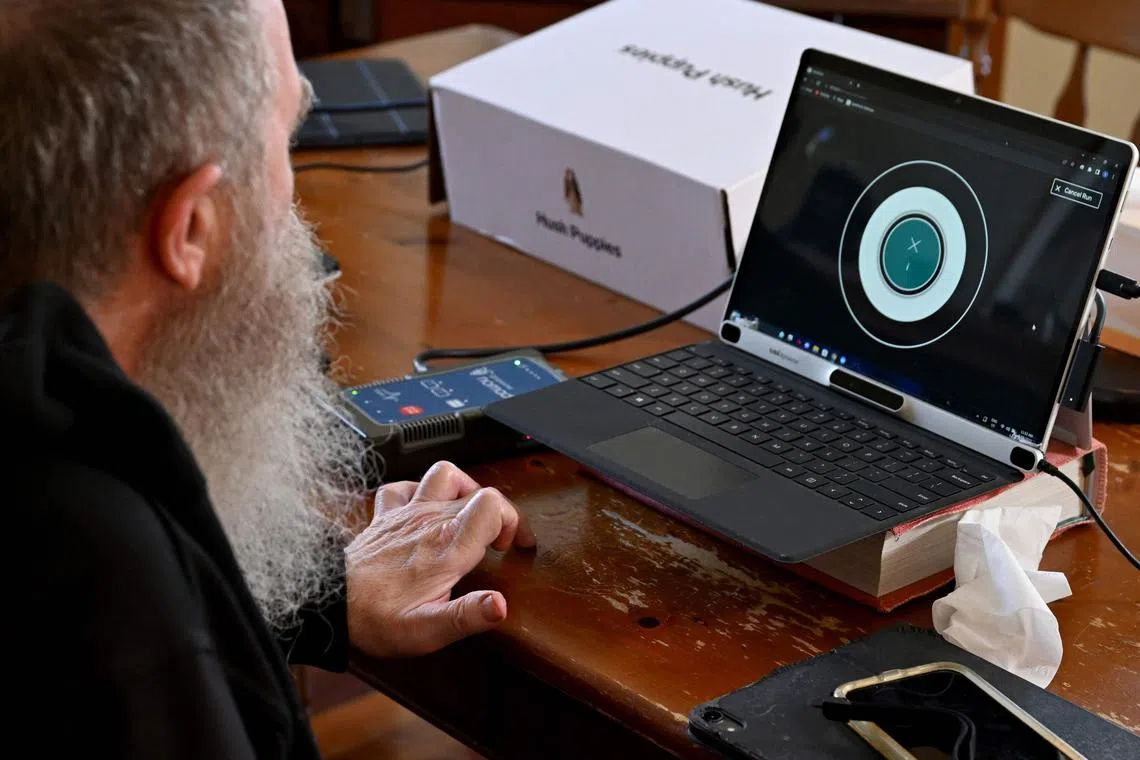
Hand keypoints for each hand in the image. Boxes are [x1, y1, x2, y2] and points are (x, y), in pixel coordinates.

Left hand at [345, 461, 535, 657]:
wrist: (328, 605)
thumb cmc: (376, 619)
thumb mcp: (427, 630)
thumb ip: (467, 616)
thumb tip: (499, 605)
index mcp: (448, 546)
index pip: (494, 505)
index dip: (513, 521)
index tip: (513, 546)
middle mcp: (430, 521)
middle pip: (478, 491)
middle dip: (498, 513)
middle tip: (499, 543)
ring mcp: (406, 514)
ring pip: (443, 474)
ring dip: (463, 489)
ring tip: (468, 515)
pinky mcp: (386, 517)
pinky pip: (403, 487)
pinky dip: (418, 491)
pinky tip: (424, 511)